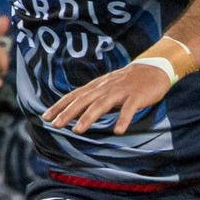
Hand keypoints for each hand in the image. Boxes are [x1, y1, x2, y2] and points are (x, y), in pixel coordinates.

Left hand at [43, 59, 173, 134]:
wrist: (154, 68)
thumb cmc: (128, 82)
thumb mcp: (107, 86)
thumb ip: (93, 97)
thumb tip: (75, 111)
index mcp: (97, 86)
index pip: (75, 95)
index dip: (60, 106)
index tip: (46, 117)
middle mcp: (105, 87)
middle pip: (84, 100)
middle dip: (68, 112)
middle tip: (55, 125)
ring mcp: (121, 91)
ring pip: (102, 104)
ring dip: (89, 117)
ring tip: (77, 130)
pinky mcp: (137, 96)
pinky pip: (129, 109)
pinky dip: (123, 119)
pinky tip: (118, 131)